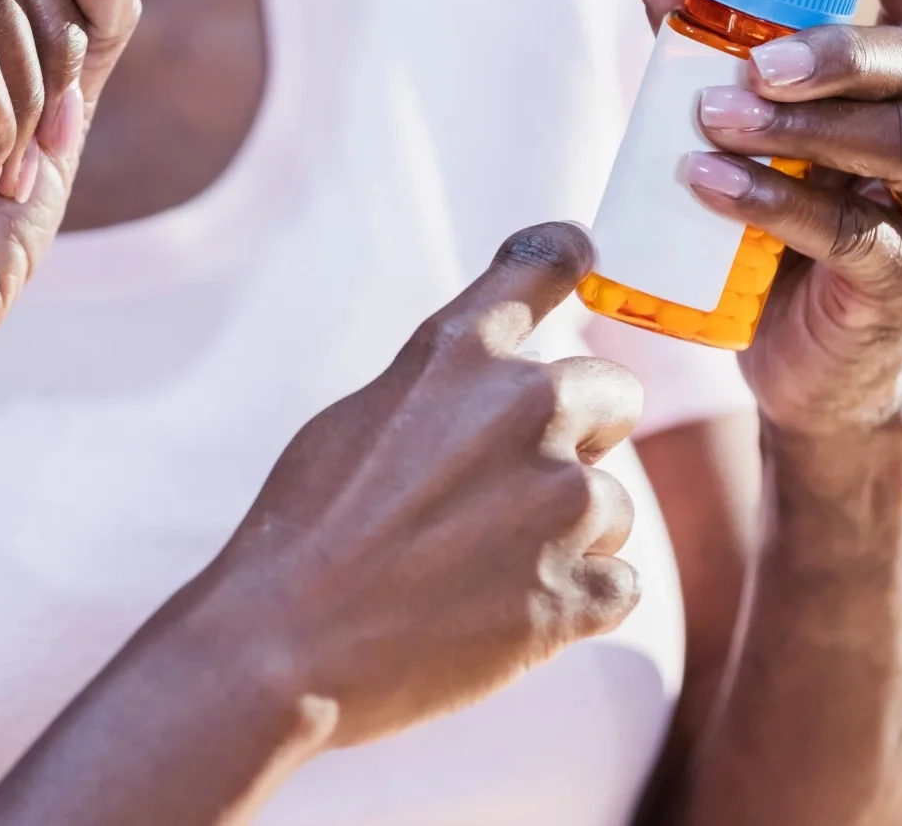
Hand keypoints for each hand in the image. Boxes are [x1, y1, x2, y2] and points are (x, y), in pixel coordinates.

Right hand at [182, 223, 644, 749]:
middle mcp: (525, 406)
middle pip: (616, 395)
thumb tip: (498, 391)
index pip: (546, 262)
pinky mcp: (579, 590)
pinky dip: (573, 604)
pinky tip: (503, 617)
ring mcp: (560, 501)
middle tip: (511, 491)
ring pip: (613, 506)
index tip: (583, 255)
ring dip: (568, 537)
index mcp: (459, 354)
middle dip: (582, 436)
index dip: (572, 257)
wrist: (283, 647)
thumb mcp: (359, 419)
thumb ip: (444, 391)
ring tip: (479, 573)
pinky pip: (618, 585)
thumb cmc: (303, 534)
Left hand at [656, 0, 901, 435]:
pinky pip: (852, 231)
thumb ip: (719, 45)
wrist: (815, 353)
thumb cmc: (796, 209)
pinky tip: (709, 183)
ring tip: (713, 119)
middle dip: (832, 51)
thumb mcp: (767, 117)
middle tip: (752, 62)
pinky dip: (775, 201)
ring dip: (801, 127)